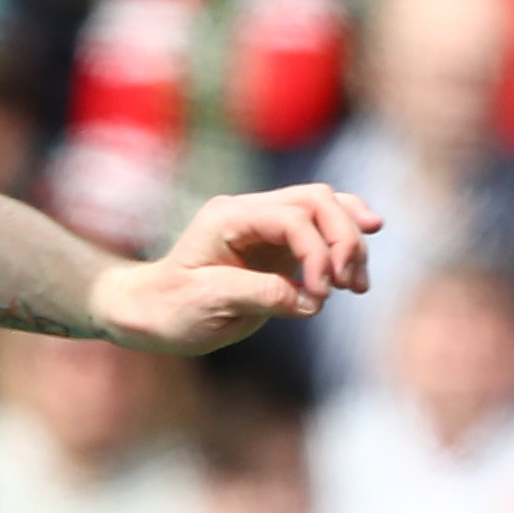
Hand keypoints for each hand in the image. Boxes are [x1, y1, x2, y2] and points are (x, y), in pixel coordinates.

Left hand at [91, 183, 380, 352]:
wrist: (153, 312)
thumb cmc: (172, 307)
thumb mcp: (209, 303)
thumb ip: (260, 295)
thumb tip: (311, 300)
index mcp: (229, 218)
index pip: (292, 218)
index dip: (317, 252)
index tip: (321, 294)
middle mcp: (250, 211)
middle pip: (318, 200)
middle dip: (344, 239)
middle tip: (348, 285)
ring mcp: (267, 224)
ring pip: (328, 208)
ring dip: (351, 241)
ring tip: (357, 285)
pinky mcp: (281, 243)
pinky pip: (324, 227)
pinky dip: (347, 240)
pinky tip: (361, 261)